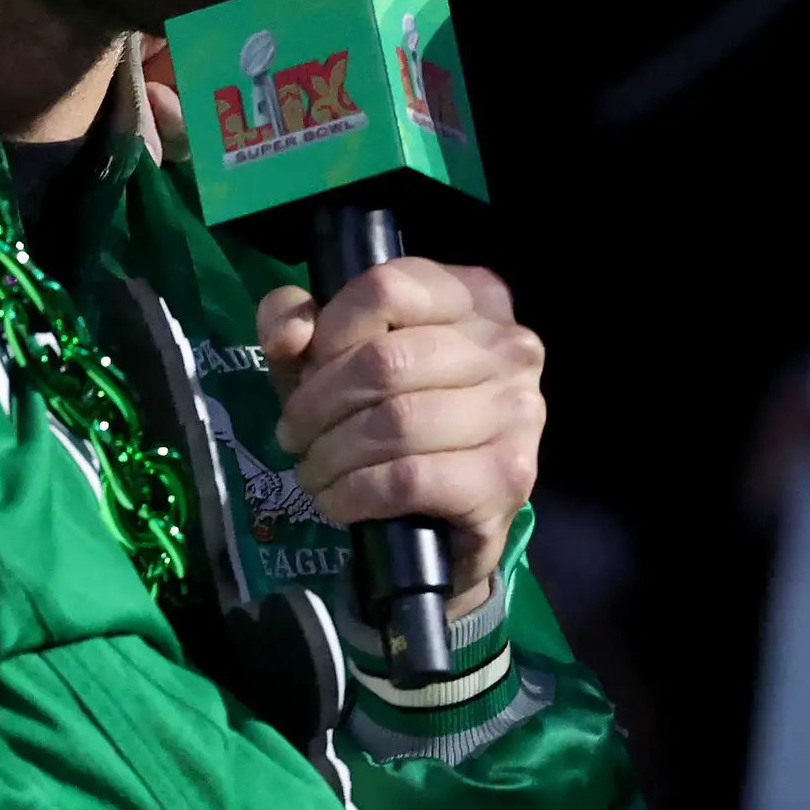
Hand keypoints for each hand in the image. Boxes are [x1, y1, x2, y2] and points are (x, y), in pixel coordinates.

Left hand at [259, 262, 543, 611]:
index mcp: (473, 296)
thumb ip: (295, 324)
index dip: (329, 334)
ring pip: (397, 422)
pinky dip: (356, 493)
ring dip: (332, 456)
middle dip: (317, 407)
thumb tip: (291, 333)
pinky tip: (339, 501)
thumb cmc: (384, 419)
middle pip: (386, 361)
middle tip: (294, 437)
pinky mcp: (508, 477)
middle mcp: (509, 345)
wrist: (445, 522)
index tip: (304, 374)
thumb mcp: (330, 359)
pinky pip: (410, 478)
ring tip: (313, 473)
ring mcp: (517, 411)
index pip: (387, 288)